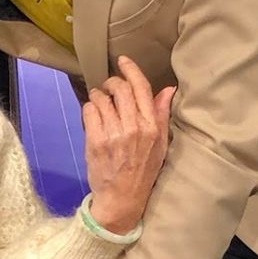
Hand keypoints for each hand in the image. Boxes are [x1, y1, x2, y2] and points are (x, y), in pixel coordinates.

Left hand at [83, 55, 174, 232]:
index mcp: (152, 127)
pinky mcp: (95, 141)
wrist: (122, 198)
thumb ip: (162, 115)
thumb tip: (168, 89)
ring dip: (98, 95)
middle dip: (112, 82)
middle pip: (119, 88)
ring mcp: (113, 134)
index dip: (130, 69)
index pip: (141, 88)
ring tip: (100, 101)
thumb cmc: (143, 170)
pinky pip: (89, 111)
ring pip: (101, 98)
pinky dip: (90, 108)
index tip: (123, 60)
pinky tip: (94, 115)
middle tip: (109, 86)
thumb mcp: (160, 144)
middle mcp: (134, 127)